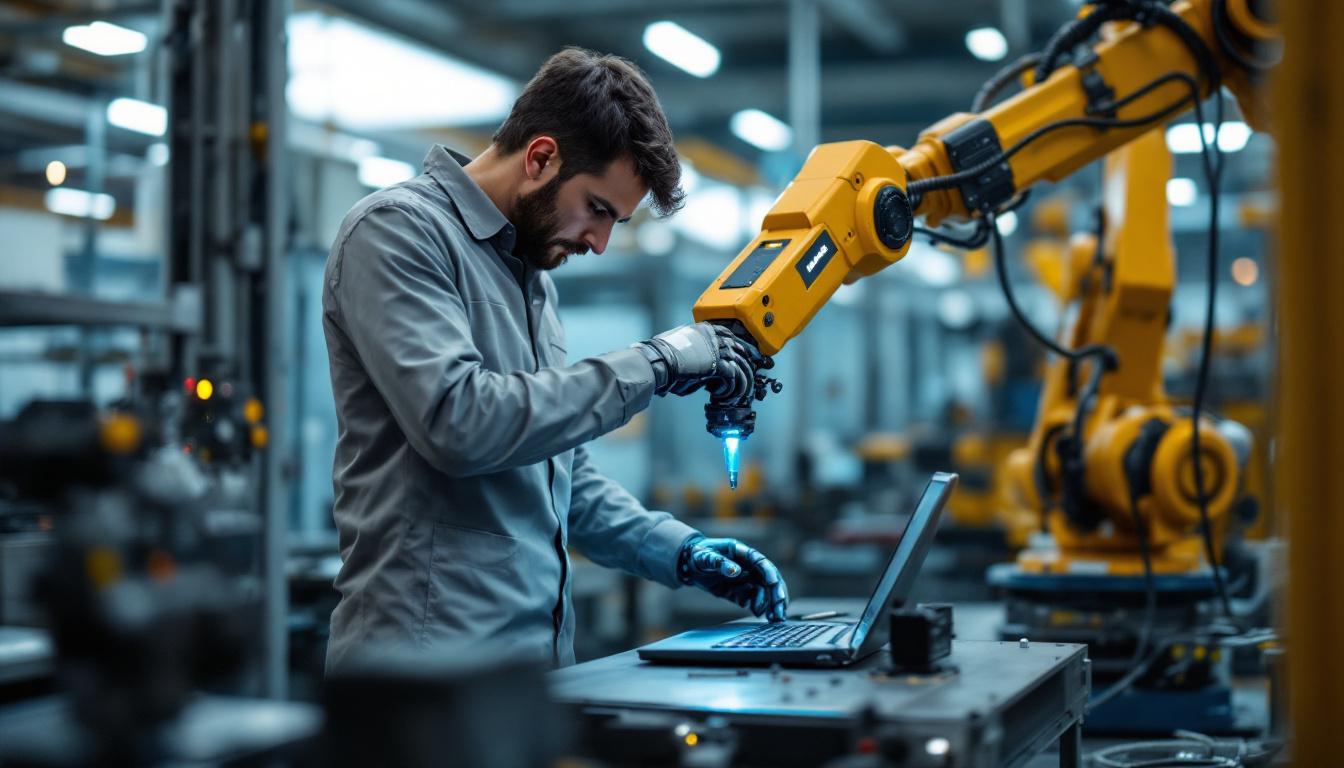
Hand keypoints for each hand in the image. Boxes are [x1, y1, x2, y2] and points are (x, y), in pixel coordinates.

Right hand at [633, 322, 766, 400]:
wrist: (657, 362)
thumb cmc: (663, 358)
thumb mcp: (682, 348)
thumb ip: (696, 350)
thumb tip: (703, 361)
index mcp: (704, 329)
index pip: (729, 334)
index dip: (740, 346)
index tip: (746, 355)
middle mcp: (713, 336)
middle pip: (739, 348)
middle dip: (747, 364)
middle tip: (750, 377)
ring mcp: (717, 348)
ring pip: (740, 364)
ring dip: (740, 381)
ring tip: (735, 393)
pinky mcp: (717, 364)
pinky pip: (733, 377)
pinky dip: (729, 389)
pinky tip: (720, 395)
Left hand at [677, 535, 788, 621]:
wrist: (690, 564)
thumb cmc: (699, 554)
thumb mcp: (705, 557)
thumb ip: (719, 562)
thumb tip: (736, 571)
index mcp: (743, 553)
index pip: (762, 563)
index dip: (770, 574)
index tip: (773, 585)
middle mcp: (749, 567)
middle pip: (769, 580)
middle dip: (777, 595)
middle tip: (781, 611)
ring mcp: (747, 580)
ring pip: (765, 593)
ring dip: (771, 605)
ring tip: (774, 619)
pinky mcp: (741, 592)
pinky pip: (754, 601)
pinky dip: (760, 608)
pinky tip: (760, 616)